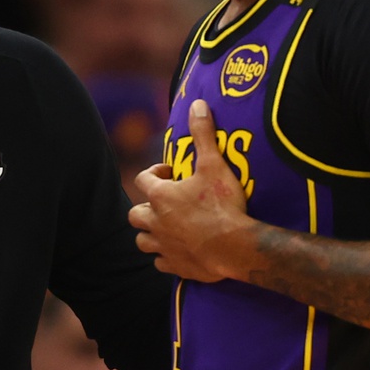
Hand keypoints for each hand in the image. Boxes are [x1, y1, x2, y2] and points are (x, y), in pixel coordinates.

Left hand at [129, 100, 253, 282]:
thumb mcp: (214, 164)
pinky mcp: (175, 266)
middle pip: (135, 214)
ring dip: (150, 233)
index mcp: (160, 196)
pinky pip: (160, 263)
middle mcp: (155, 222)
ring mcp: (163, 246)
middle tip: (165, 203)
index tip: (170, 172)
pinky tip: (178, 251)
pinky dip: (165, 257)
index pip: (142, 179)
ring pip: (142, 240)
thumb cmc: (222, 205)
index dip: (154, 172)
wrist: (234, 247)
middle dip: (145, 207)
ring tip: (167, 227)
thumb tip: (198, 104)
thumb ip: (203, 134)